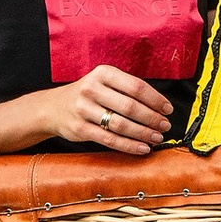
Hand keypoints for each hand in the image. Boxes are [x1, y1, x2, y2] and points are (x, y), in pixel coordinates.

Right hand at [47, 67, 172, 155]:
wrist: (53, 107)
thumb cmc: (86, 95)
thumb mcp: (103, 82)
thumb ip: (126, 89)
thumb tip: (158, 105)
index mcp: (103, 73)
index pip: (136, 86)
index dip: (155, 100)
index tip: (167, 109)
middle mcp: (92, 89)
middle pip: (130, 106)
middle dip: (152, 118)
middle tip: (165, 125)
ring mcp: (84, 109)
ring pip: (121, 124)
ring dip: (143, 133)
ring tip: (156, 137)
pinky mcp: (80, 128)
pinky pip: (110, 139)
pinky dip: (129, 145)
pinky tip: (142, 147)